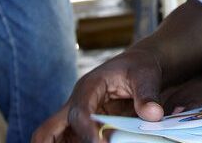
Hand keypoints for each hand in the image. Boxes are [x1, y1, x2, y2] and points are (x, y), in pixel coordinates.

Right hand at [32, 48, 168, 142]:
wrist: (140, 66)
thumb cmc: (140, 67)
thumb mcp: (146, 76)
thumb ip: (147, 95)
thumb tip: (153, 115)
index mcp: (89, 87)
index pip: (79, 112)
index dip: (87, 132)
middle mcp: (77, 104)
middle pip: (48, 130)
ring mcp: (78, 119)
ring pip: (55, 139)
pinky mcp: (85, 129)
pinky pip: (73, 142)